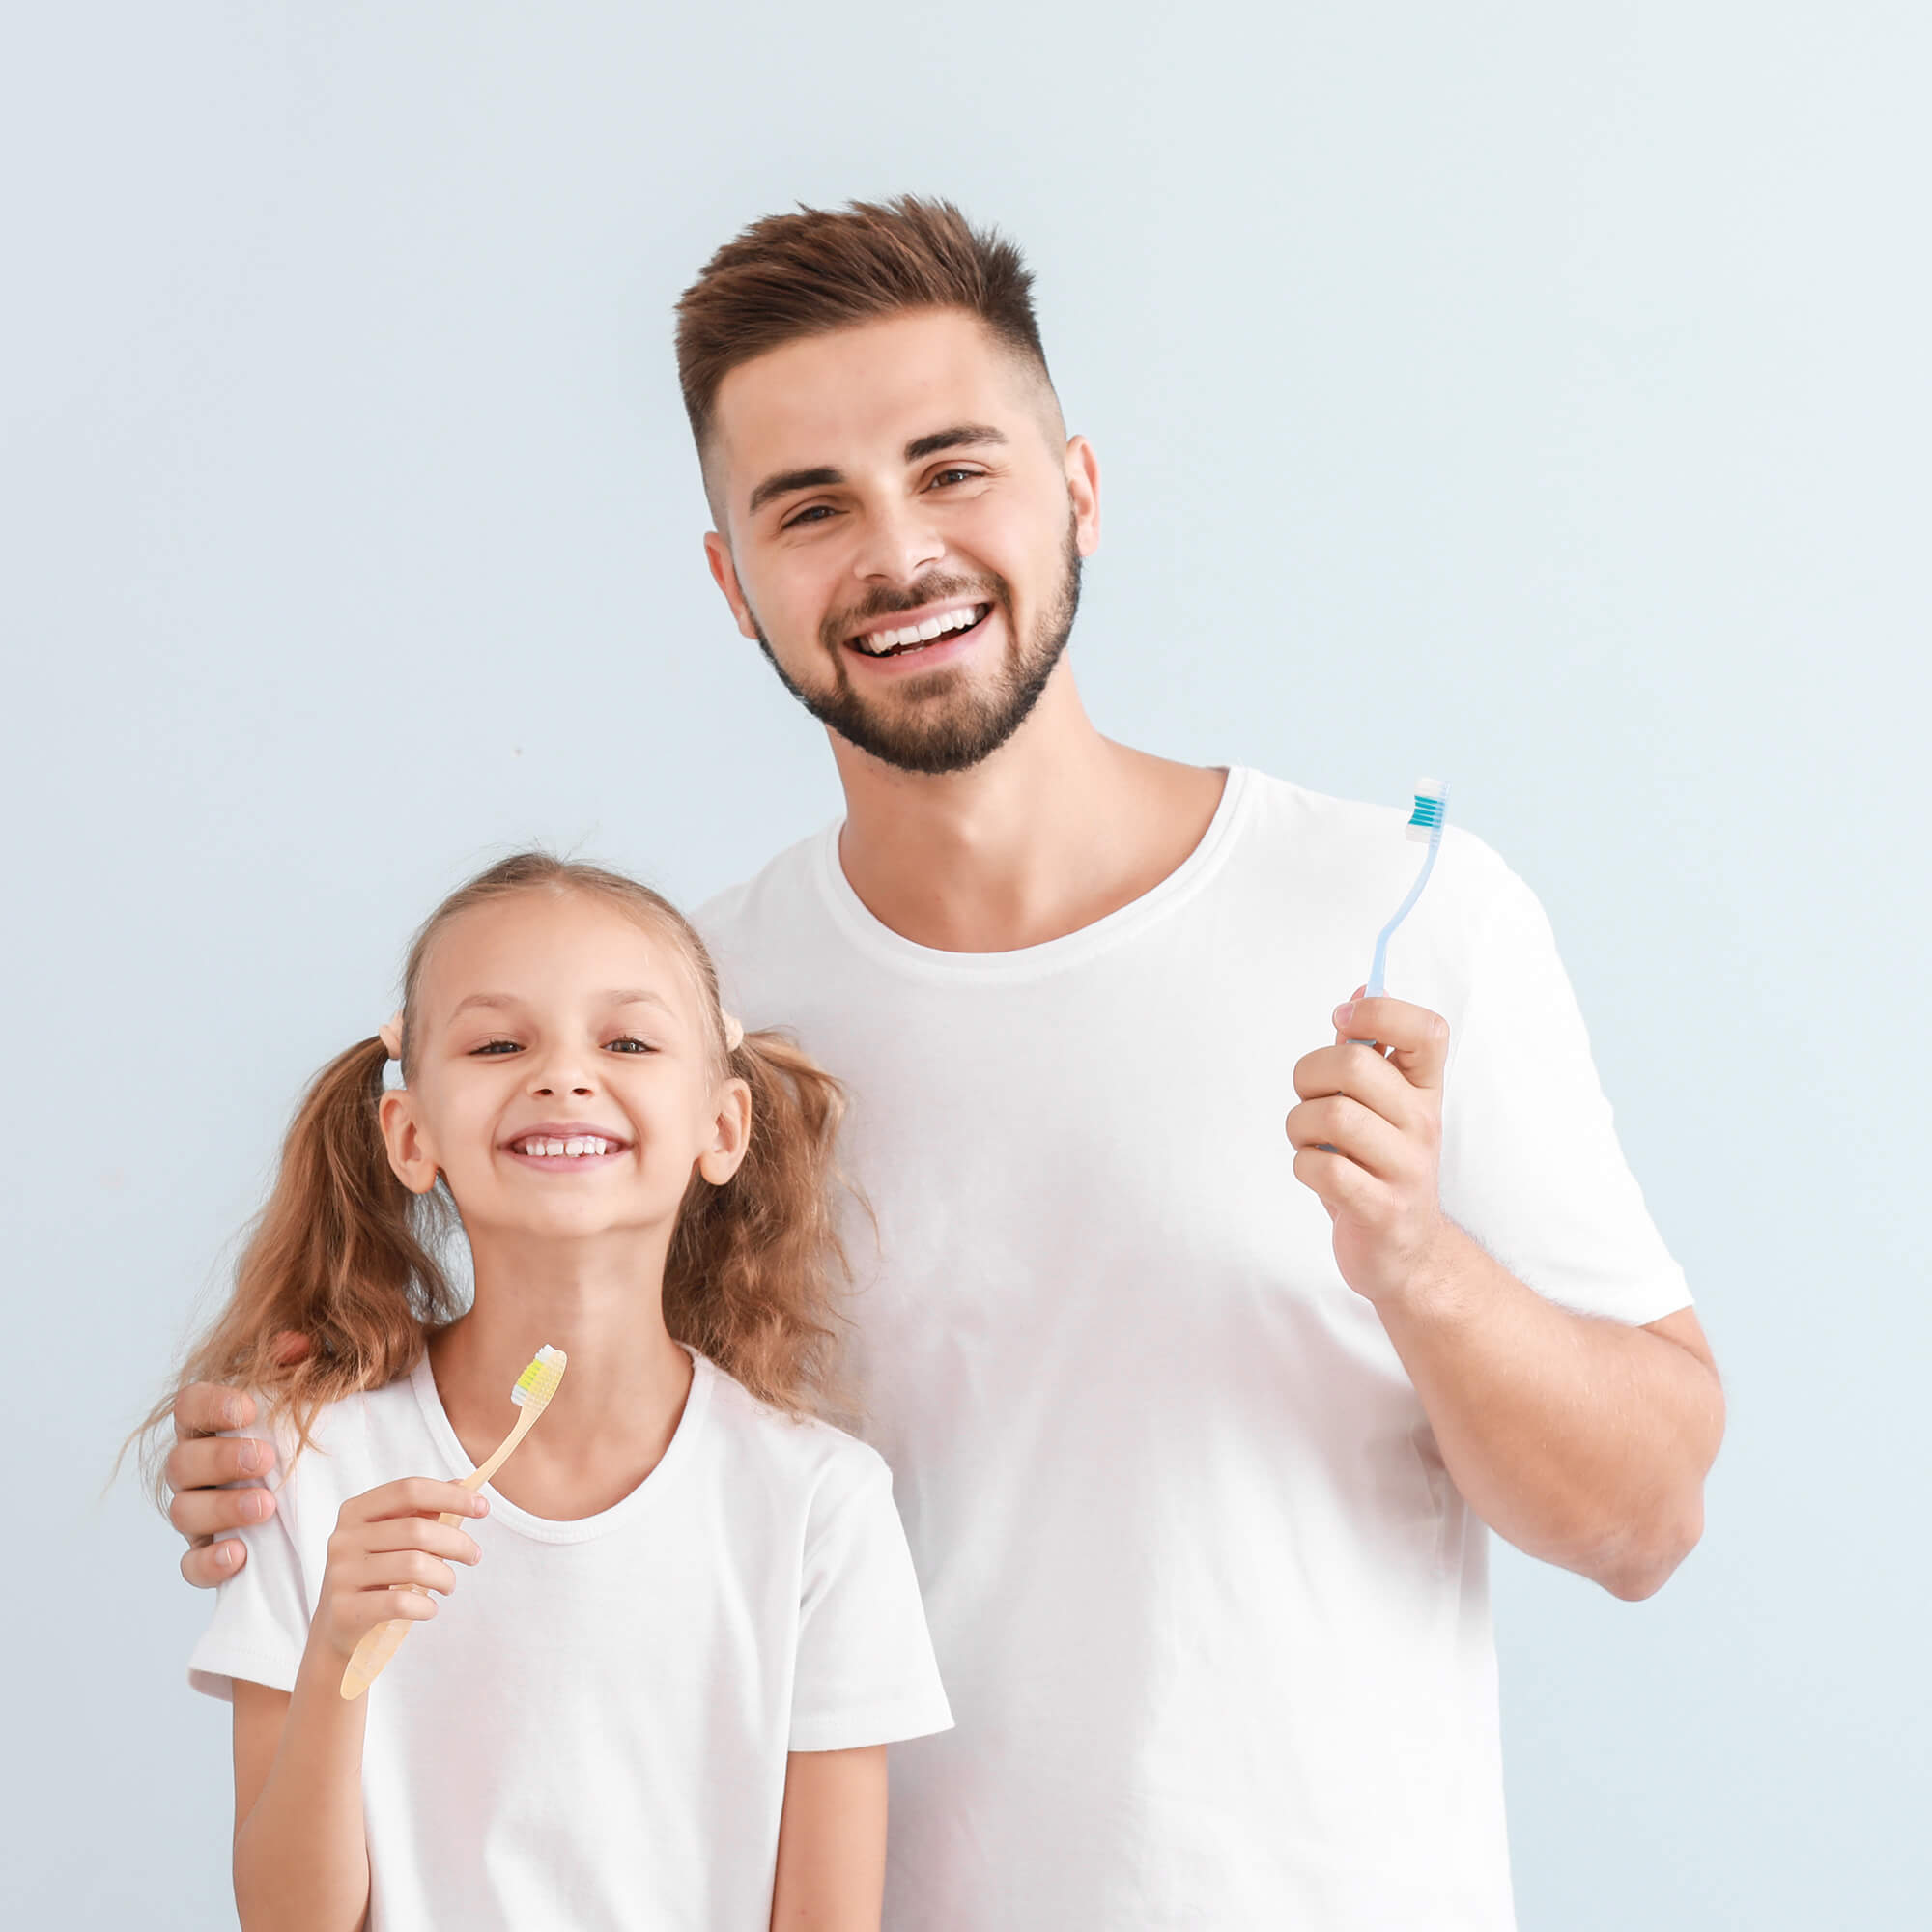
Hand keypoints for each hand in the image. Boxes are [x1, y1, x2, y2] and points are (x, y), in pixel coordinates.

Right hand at [165, 1333, 310, 1586]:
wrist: (320, 1486)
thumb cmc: (303, 1432)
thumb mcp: (308, 1393)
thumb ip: (298, 1365)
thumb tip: (294, 1345)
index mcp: (210, 1424)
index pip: (189, 1406)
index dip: (210, 1405)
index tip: (247, 1408)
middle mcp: (194, 1469)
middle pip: (181, 1463)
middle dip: (221, 1460)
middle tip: (265, 1459)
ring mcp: (197, 1512)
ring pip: (183, 1512)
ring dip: (222, 1509)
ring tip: (266, 1506)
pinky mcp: (207, 1553)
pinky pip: (191, 1566)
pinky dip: (209, 1563)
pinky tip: (239, 1555)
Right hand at [308, 1479, 487, 1665]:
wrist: (338, 1626)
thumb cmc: (375, 1573)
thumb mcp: (394, 1538)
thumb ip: (425, 1511)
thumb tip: (463, 1483)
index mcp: (356, 1510)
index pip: (409, 1490)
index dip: (450, 1495)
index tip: (483, 1507)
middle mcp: (344, 1538)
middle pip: (417, 1530)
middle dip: (457, 1543)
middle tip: (474, 1556)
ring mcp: (341, 1574)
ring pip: (413, 1566)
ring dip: (445, 1577)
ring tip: (449, 1585)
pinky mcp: (344, 1609)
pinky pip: (400, 1603)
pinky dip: (425, 1607)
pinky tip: (429, 1608)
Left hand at [1286, 990, 1452, 1307]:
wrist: (1405, 1254)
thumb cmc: (1379, 1168)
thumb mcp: (1379, 1107)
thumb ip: (1367, 1051)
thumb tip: (1361, 991)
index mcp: (1425, 1091)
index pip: (1427, 1030)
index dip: (1377, 1013)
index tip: (1343, 1024)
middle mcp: (1423, 1124)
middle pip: (1354, 1065)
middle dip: (1309, 1076)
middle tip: (1310, 1099)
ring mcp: (1407, 1168)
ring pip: (1332, 1115)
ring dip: (1299, 1125)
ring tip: (1309, 1141)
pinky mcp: (1381, 1208)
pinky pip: (1323, 1167)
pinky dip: (1302, 1165)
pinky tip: (1315, 1173)